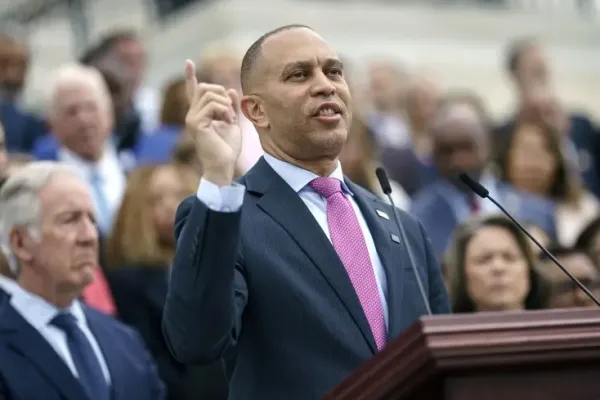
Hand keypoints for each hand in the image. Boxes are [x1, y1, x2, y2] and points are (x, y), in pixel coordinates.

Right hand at [184, 59, 241, 185]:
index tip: (188, 62)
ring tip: (229, 118)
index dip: (190, 76)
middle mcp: (192, 114)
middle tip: (230, 111)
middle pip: (205, 87)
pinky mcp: (195, 123)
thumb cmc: (227, 149)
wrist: (223, 165)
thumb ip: (231, 107)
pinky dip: (224, 110)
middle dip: (222, 93)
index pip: (193, 91)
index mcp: (200, 114)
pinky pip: (211, 105)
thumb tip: (231, 90)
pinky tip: (227, 121)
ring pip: (208, 93)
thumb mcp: (233, 124)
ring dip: (225, 103)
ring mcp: (192, 118)